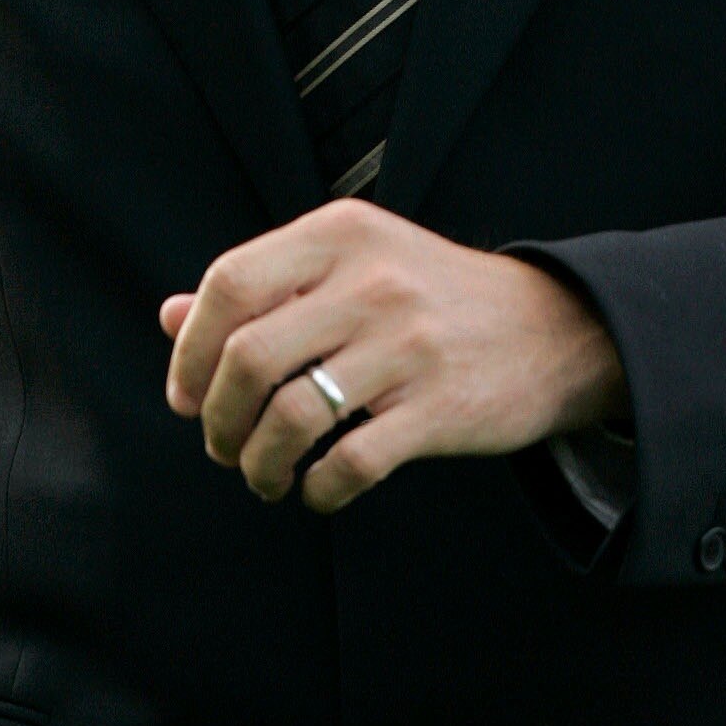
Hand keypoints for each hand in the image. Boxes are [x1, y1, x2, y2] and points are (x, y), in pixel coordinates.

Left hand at [160, 197, 625, 511]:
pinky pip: (349, 463)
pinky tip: (317, 490)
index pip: (228, 284)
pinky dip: (318, 489)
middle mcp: (371, 281)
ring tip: (264, 476)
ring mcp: (407, 344)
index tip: (187, 397)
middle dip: (217, 419)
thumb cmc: (430, 299)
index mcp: (340, 234)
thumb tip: (169, 320)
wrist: (555, 329)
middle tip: (222, 447)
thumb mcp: (352, 266)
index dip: (189, 351)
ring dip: (259, 463)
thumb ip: (264, 288)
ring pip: (290, 416)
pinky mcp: (439, 408)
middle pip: (247, 356)